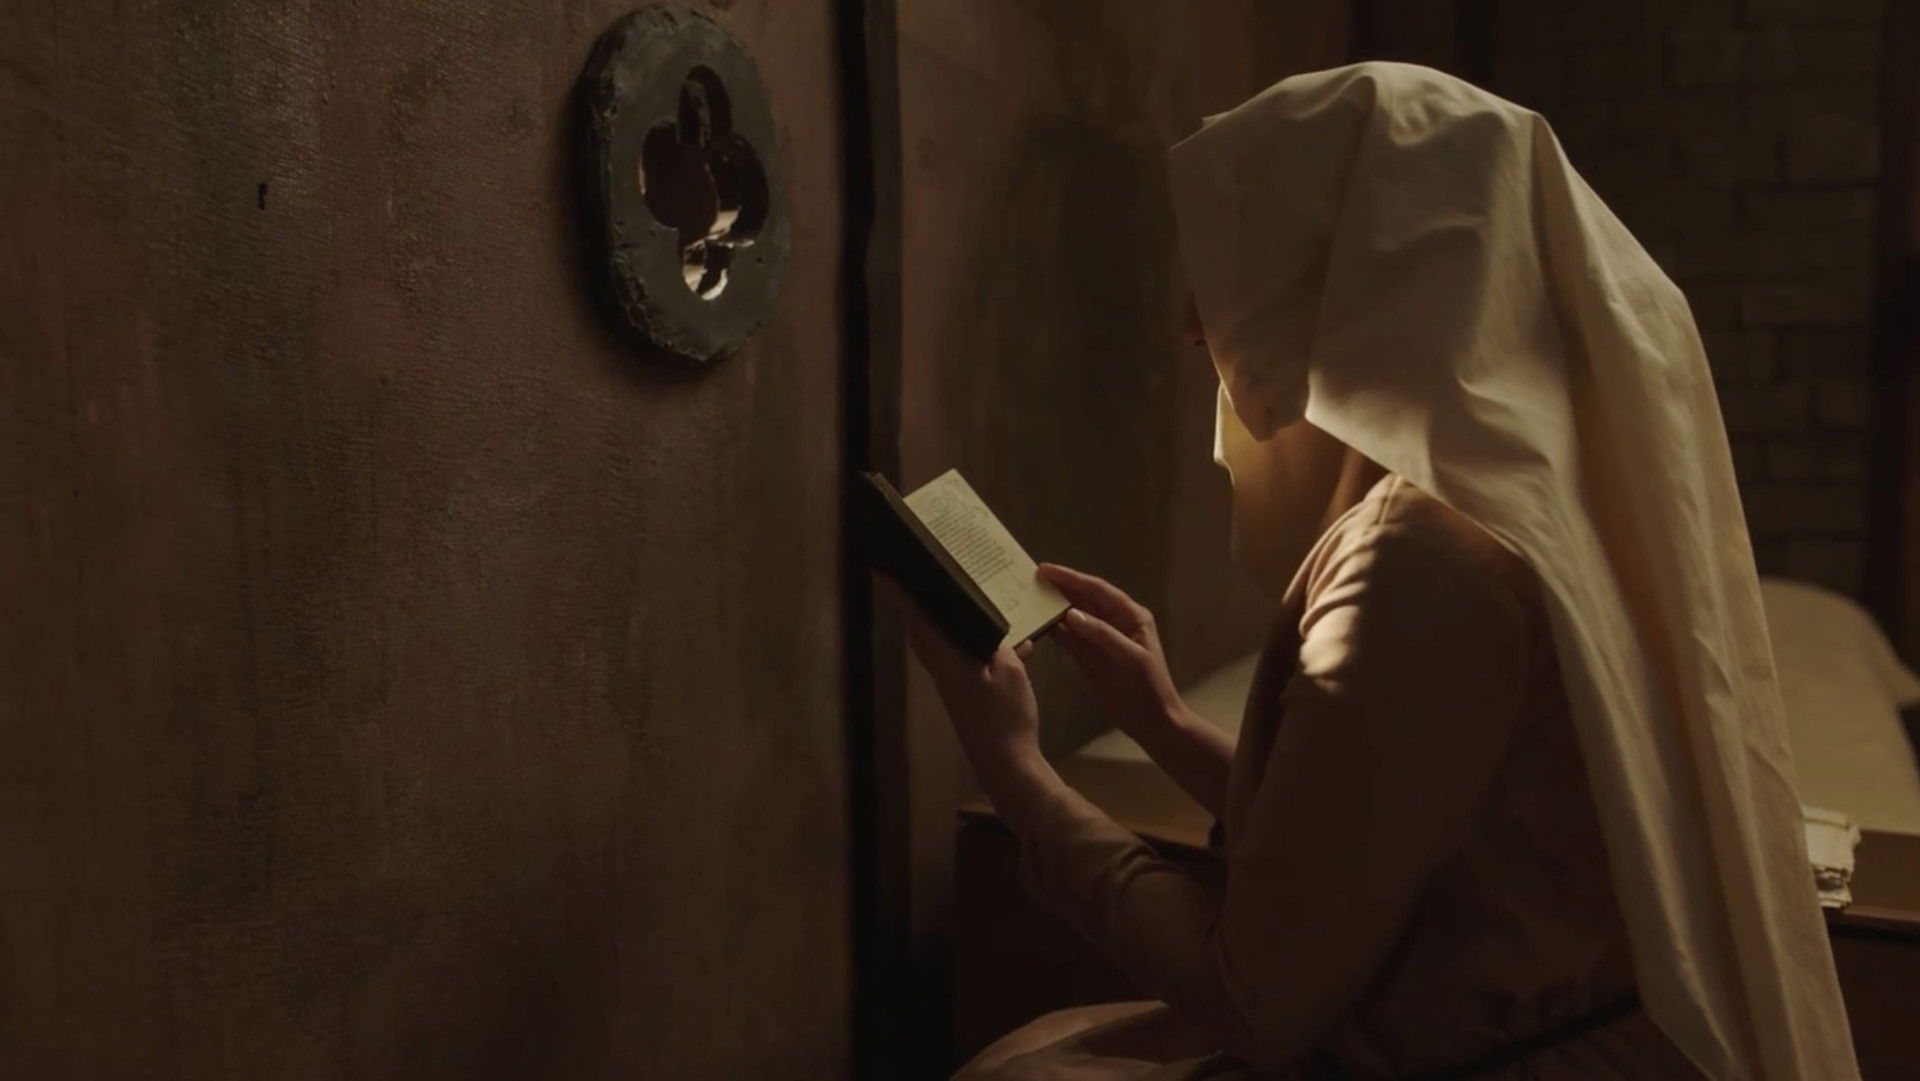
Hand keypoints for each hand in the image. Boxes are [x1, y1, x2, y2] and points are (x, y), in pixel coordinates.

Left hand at [884, 582, 1044, 780]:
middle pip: (919, 632)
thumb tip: (999, 634)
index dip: (902, 596)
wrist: (1007, 763)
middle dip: (912, 606)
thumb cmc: (1006, 717)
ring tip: (945, 601)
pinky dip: (966, 643)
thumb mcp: (1009, 672)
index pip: (918, 621)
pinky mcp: (964, 695)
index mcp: (948, 661)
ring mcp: (952, 685)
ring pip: (937, 646)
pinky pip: (958, 658)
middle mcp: (942, 671)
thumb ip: (1002, 647)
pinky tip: (997, 639)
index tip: (885, 573)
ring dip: (935, 623)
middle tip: (908, 581)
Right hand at [1039, 563, 1194, 740]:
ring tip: (1029, 598)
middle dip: (1059, 588)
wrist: (1151, 721)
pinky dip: (1054, 632)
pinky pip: (1069, 640)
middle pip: (1083, 599)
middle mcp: (1114, 623)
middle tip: (1031, 579)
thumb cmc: (1148, 686)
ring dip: (1054, 608)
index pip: (1097, 590)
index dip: (1072, 578)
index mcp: (1130, 616)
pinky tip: (1038, 625)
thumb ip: (1102, 635)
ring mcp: (1099, 641)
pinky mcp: (1089, 658)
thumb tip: (1071, 614)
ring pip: (1073, 618)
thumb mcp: (1130, 658)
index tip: (1045, 570)